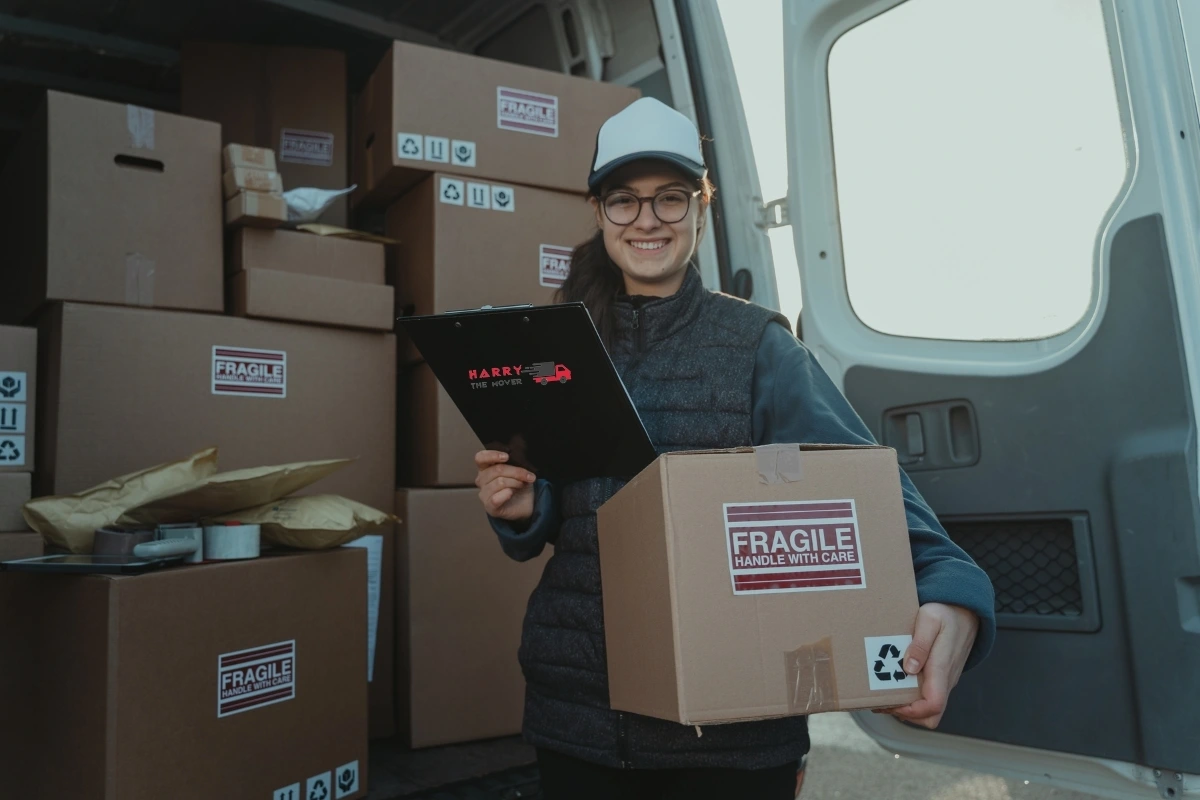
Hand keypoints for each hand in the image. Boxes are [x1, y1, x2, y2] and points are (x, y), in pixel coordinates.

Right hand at [474, 450, 536, 521]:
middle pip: (496, 470)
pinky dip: (505, 495)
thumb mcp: (518, 470)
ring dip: (515, 482)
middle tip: (529, 476)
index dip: (492, 455)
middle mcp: (481, 480)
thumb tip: (516, 459)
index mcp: (485, 468)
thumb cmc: (519, 485)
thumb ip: (514, 464)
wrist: (526, 504)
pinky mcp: (489, 507)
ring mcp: (484, 494)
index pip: (480, 458)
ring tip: (522, 485)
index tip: (507, 457)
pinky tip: (511, 493)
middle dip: (516, 472)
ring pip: (499, 482)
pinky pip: (495, 499)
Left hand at [875, 602, 978, 728]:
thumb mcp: (930, 620)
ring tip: (884, 694)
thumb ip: (920, 644)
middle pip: (931, 716)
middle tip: (884, 700)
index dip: (911, 710)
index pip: (933, 705)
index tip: (891, 701)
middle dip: (906, 714)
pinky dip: (911, 698)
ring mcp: (944, 681)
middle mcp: (945, 680)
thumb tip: (909, 668)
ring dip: (907, 708)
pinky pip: (928, 697)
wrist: (965, 613)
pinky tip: (894, 685)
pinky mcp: (940, 678)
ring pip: (929, 710)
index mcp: (942, 669)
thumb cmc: (946, 614)